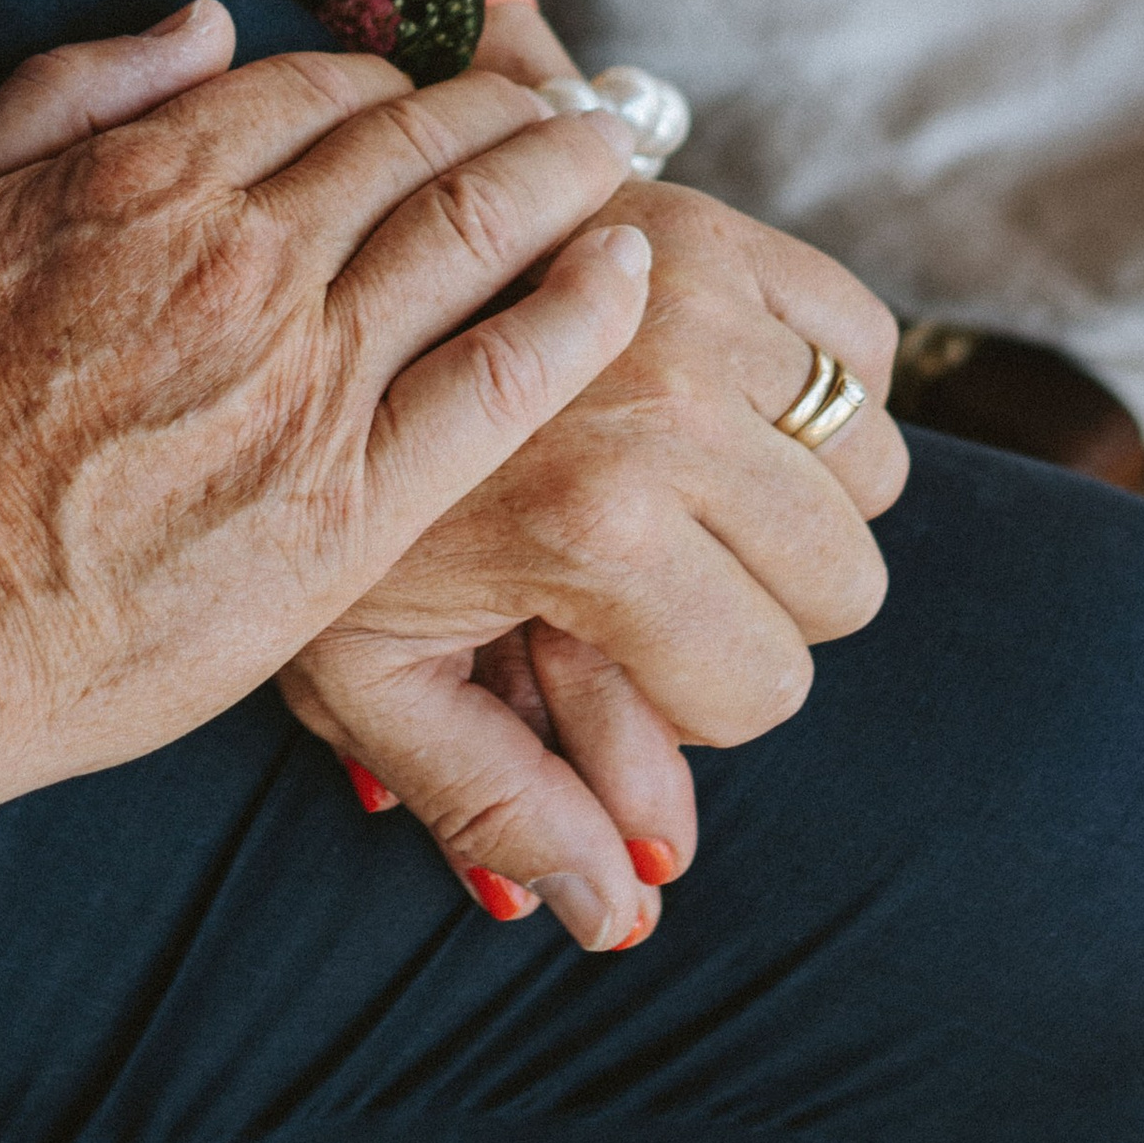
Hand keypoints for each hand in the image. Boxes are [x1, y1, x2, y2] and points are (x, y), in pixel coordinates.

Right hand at [0, 4, 651, 809]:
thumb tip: (200, 22)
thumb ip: (70, 91)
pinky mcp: (353, 496)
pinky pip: (502, 376)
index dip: (393, 87)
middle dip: (506, 111)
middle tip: (566, 107)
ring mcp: (311, 372)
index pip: (319, 90)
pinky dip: (580, 310)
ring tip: (614, 153)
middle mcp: (250, 252)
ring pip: (475, 231)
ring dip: (563, 176)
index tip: (434, 101)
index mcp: (154, 176)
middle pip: (418, 144)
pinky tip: (628, 271)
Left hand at [281, 180, 905, 951]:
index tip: (608, 652)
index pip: (766, 687)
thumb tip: (626, 922)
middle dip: (759, 603)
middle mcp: (669, 407)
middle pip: (842, 579)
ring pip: (867, 462)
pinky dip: (814, 376)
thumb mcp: (372, 679)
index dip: (692, 700)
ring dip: (794, 487)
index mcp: (598, 531)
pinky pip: (859, 338)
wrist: (277, 310)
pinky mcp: (716, 220)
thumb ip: (504, 804)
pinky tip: (710, 392)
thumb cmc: (310, 511)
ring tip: (672, 479)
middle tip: (647, 573)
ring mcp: (698, 299)